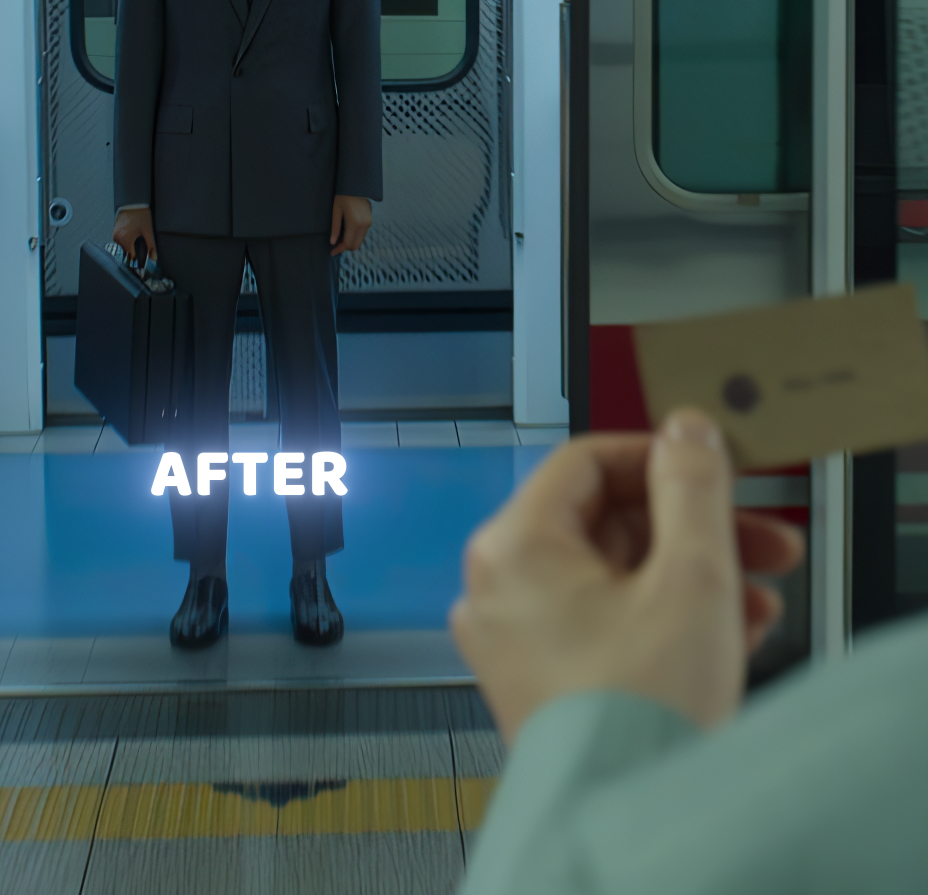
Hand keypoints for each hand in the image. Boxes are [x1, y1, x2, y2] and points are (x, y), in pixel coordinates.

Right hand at [112, 206, 156, 265]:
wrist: (132, 202)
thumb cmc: (141, 216)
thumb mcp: (148, 231)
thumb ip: (151, 247)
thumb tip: (154, 259)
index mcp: (126, 240)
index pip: (130, 259)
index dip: (136, 266)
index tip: (140, 274)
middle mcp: (118, 239)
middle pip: (125, 255)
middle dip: (132, 259)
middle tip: (140, 266)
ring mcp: (115, 236)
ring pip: (122, 249)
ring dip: (129, 251)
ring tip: (136, 252)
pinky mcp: (114, 232)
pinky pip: (120, 243)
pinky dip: (125, 244)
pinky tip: (132, 241)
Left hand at [330, 194, 372, 255]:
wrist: (357, 186)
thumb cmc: (343, 197)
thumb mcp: (336, 211)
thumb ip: (335, 228)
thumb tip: (332, 243)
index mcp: (354, 222)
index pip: (348, 243)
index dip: (339, 249)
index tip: (332, 252)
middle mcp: (364, 225)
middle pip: (355, 245)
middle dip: (345, 248)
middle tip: (335, 246)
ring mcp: (369, 223)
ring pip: (360, 241)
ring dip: (350, 243)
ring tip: (340, 239)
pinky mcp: (370, 221)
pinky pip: (362, 235)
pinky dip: (355, 237)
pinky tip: (347, 233)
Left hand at [449, 410, 803, 744]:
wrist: (627, 821)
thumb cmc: (640, 711)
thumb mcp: (689, 577)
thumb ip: (691, 489)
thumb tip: (685, 433)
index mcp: (513, 546)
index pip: (585, 462)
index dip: (658, 458)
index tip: (709, 466)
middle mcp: (497, 587)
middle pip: (601, 523)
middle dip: (689, 527)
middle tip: (757, 536)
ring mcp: (512, 639)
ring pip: (609, 576)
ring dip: (687, 574)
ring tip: (757, 595)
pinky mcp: (538, 683)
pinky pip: (600, 623)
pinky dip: (659, 617)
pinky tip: (728, 633)